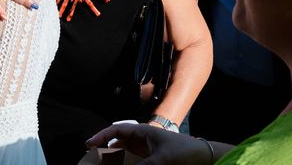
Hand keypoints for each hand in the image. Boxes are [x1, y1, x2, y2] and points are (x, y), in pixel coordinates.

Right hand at [86, 123, 211, 164]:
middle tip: (92, 159)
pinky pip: (132, 159)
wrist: (202, 156)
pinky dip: (123, 163)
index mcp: (142, 131)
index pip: (116, 131)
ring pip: (123, 152)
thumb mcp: (161, 160)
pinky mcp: (150, 156)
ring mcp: (145, 147)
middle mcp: (141, 138)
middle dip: (104, 149)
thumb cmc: (183, 152)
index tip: (89, 145)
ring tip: (102, 164)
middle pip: (117, 142)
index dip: (101, 136)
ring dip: (113, 158)